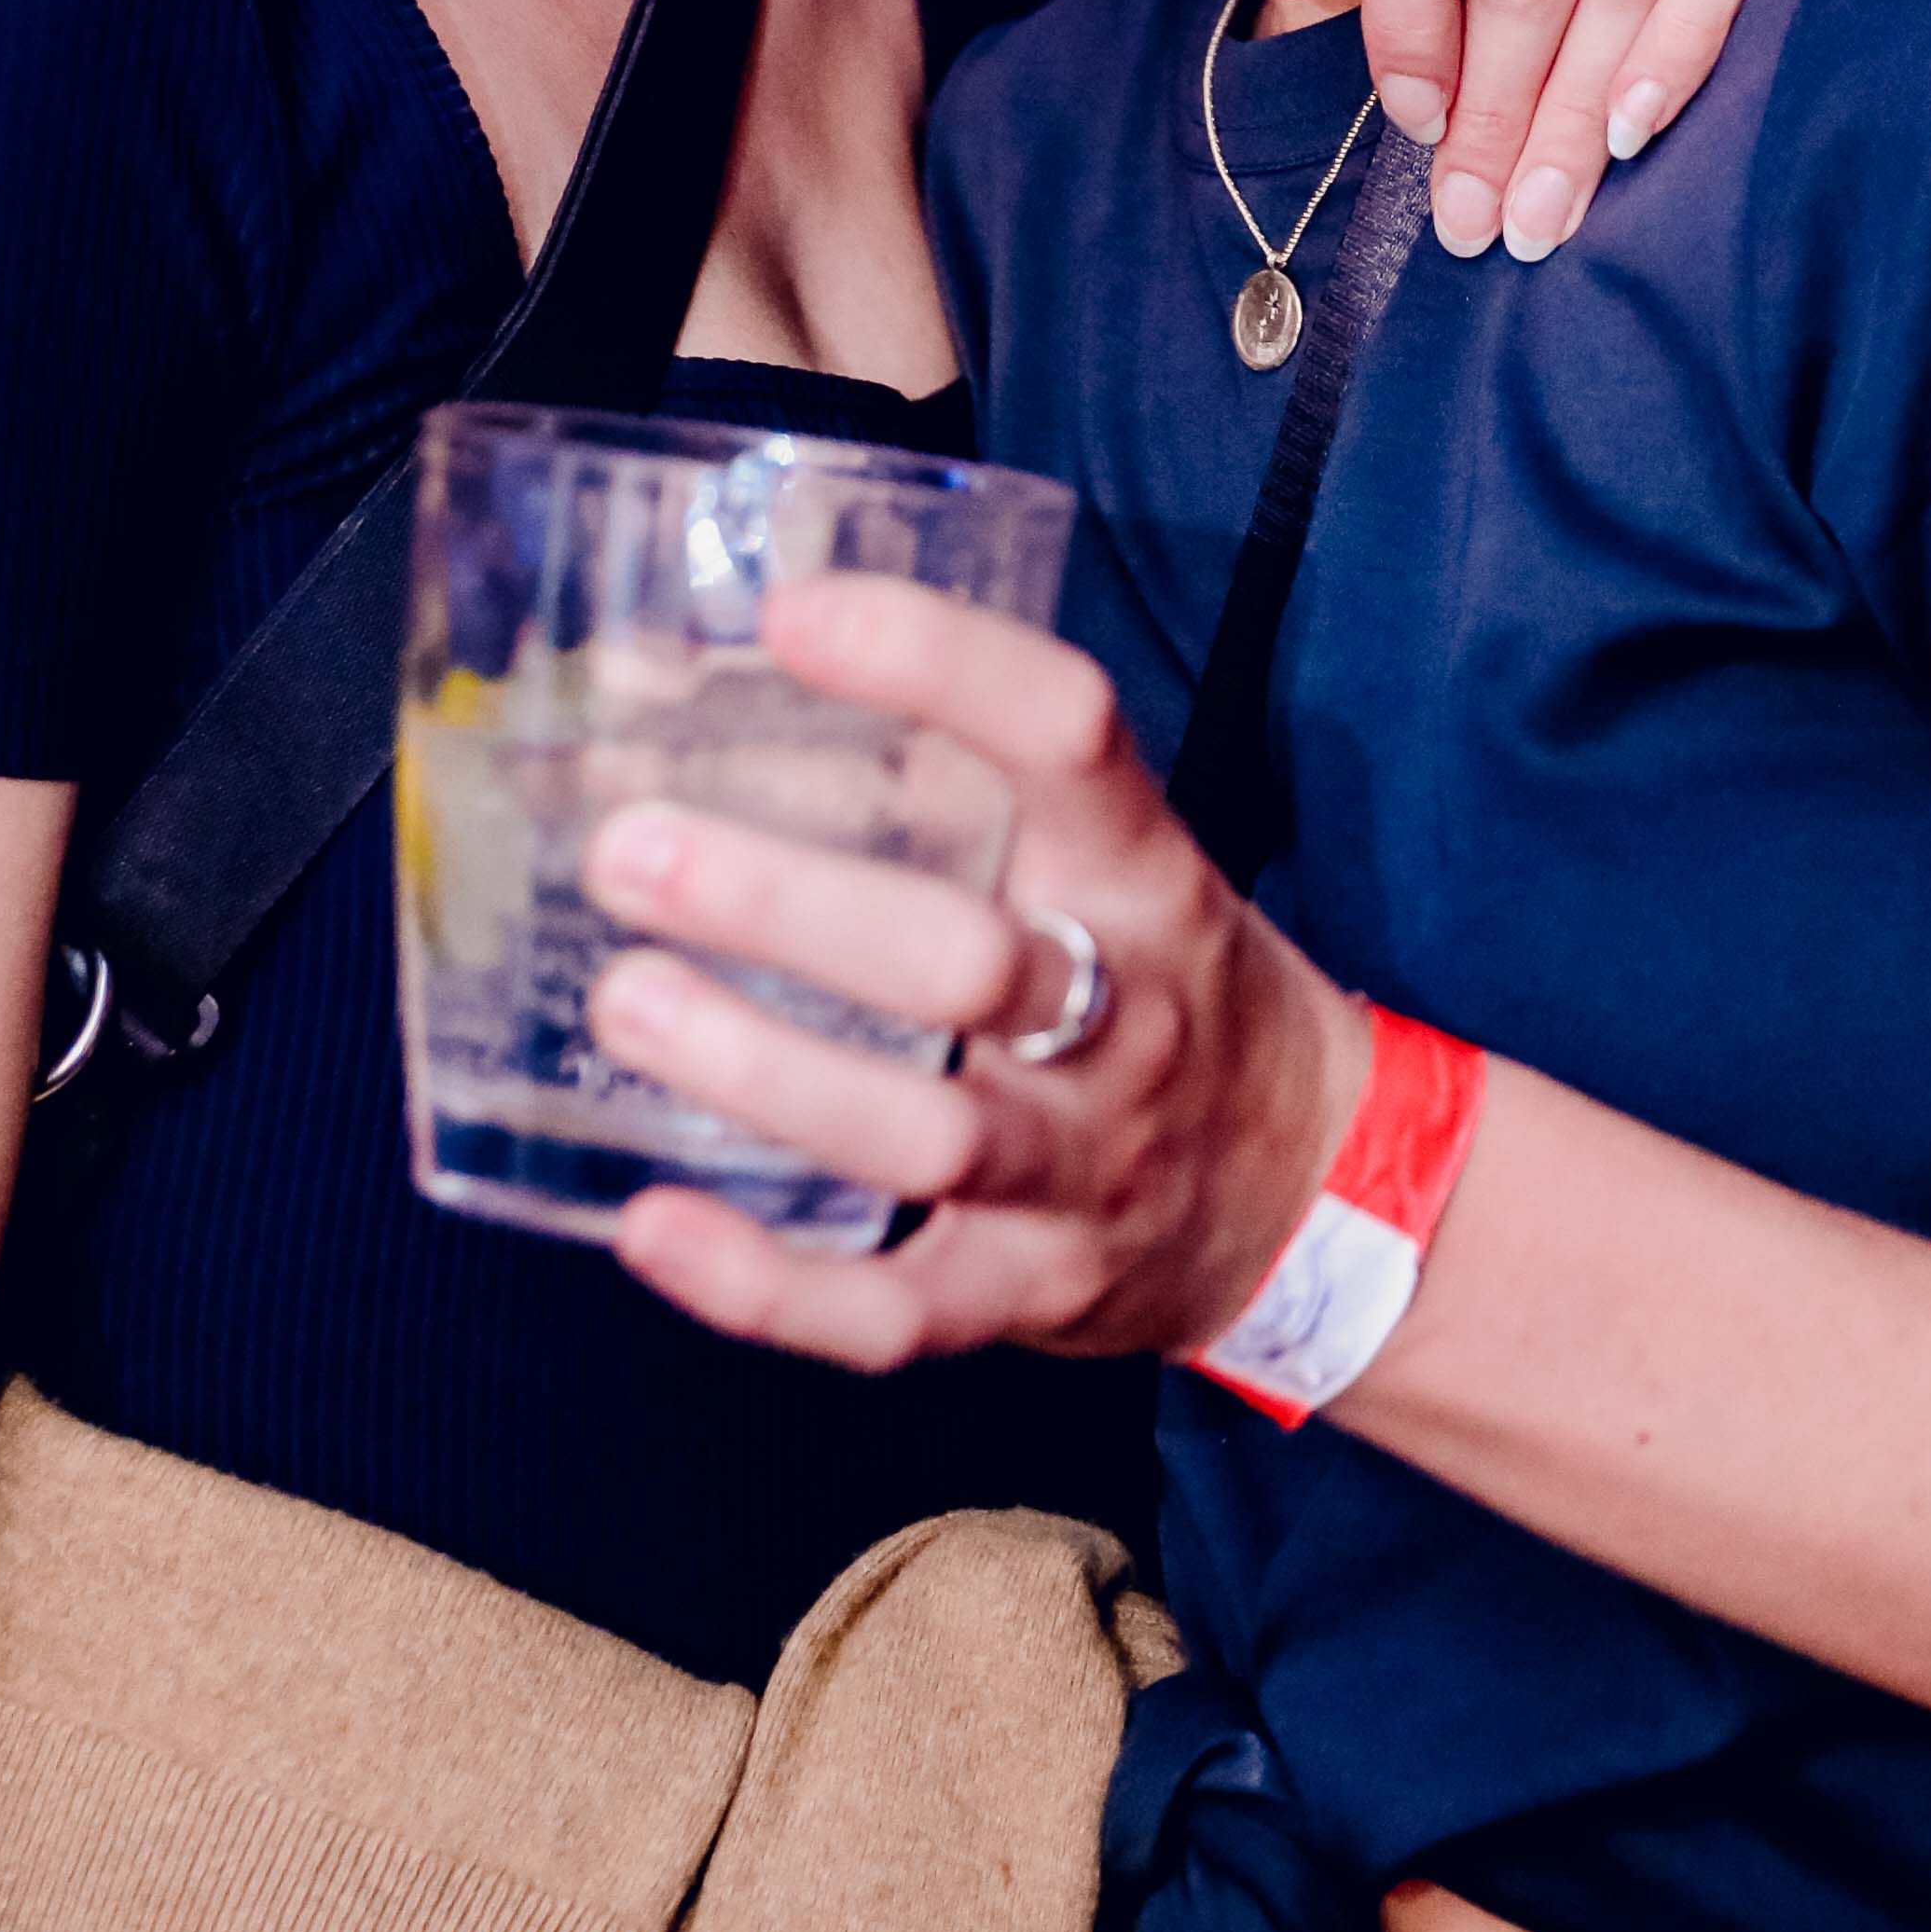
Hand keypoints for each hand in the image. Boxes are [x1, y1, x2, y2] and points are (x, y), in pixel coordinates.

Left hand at [584, 572, 1363, 1371]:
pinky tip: (649, 1227)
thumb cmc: (1153, 974)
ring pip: (922, 1137)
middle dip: (786, 907)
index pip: (1064, 734)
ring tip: (623, 1002)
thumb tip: (663, 675)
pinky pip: (894, 1315)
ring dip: (761, 1073)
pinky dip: (763, 1287)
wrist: (1307, 1185)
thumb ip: (926, 770)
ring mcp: (1079, 1172)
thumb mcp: (1097, 852)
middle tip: (628, 848)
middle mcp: (1124, 1019)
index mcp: (1142, 873)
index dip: (935, 663)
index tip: (788, 616)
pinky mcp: (1029, 1297)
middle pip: (965, 963)